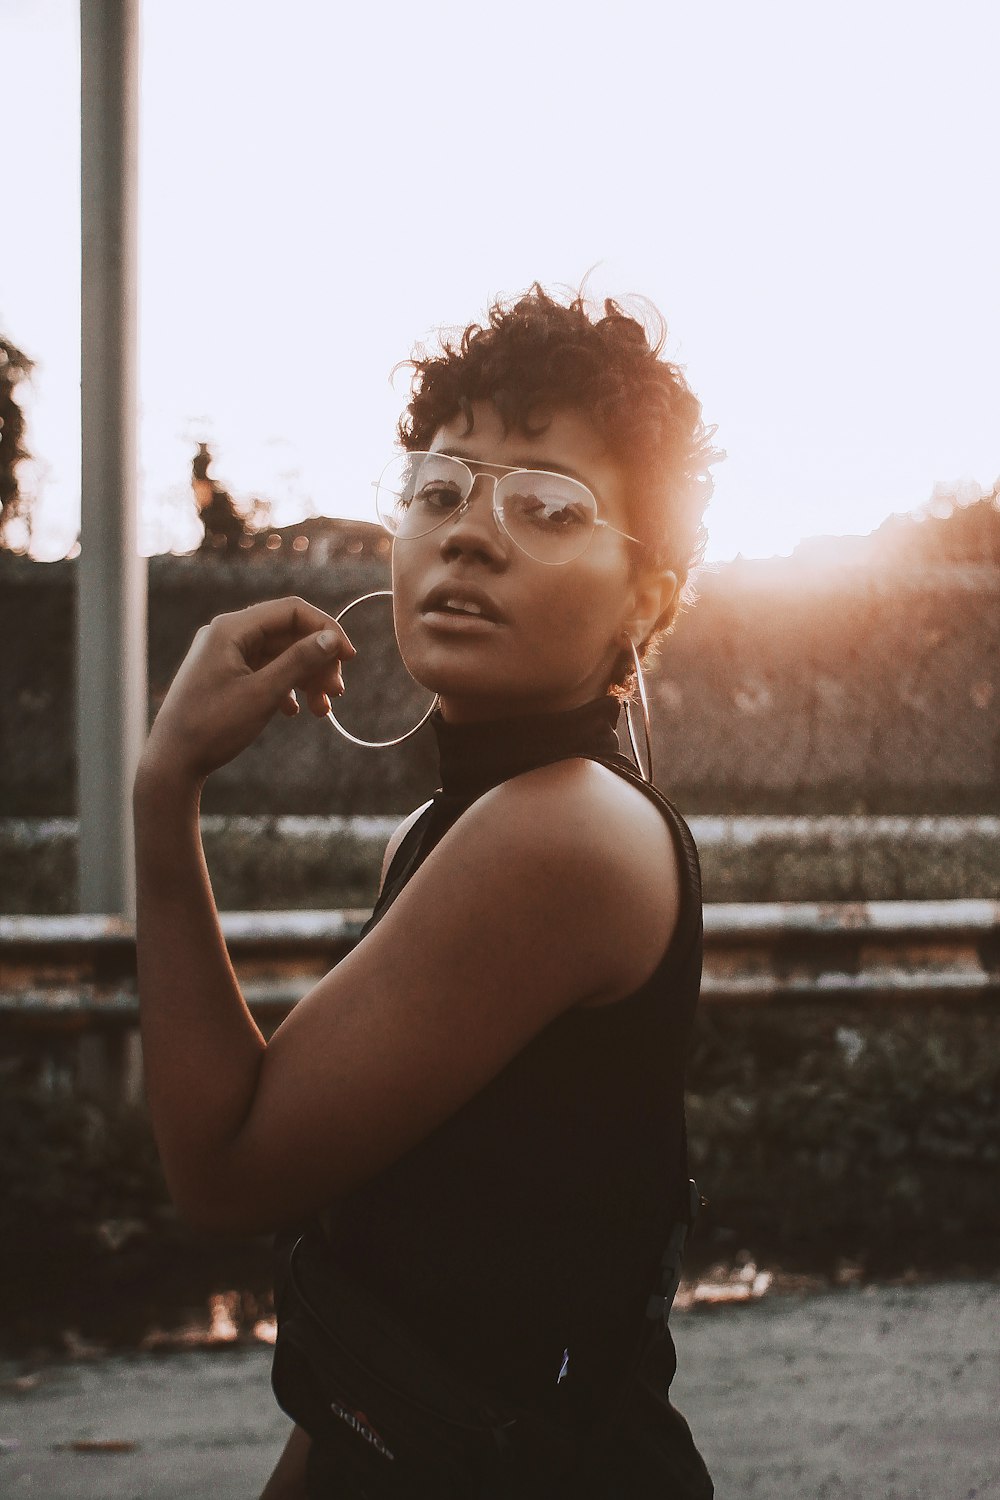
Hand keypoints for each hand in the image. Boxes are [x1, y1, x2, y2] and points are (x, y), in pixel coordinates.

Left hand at [140, 596, 355, 783]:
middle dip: (317, 661)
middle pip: (288, 634)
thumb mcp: (263, 693)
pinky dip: (286, 688)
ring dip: (306, 678)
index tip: (350, 657)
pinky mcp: (224, 677)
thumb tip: (332, 639)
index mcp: (231, 629)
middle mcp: (227, 635)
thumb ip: (299, 661)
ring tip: (323, 709)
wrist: (172, 762)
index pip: (292, 611)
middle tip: (337, 692)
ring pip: (279, 656)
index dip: (326, 630)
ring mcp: (224, 656)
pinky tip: (295, 712)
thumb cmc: (212, 726)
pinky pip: (265, 671)